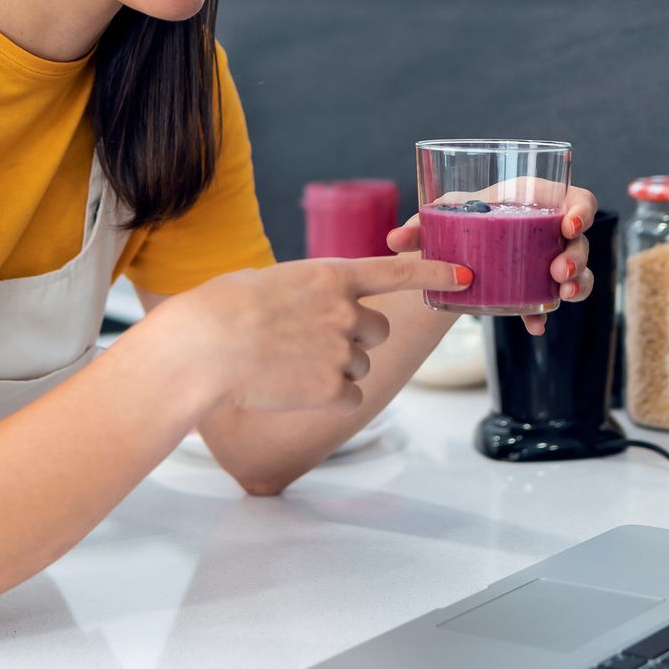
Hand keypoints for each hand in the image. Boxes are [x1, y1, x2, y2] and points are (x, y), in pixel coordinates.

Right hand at [156, 255, 471, 412]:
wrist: (203, 350)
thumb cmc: (220, 310)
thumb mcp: (270, 282)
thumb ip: (308, 292)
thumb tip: (316, 308)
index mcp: (330, 275)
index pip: (397, 271)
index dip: (434, 271)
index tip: (465, 275)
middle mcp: (345, 311)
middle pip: (378, 330)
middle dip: (354, 338)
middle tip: (309, 342)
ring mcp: (341, 350)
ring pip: (360, 366)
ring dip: (335, 368)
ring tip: (289, 364)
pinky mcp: (332, 388)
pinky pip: (349, 396)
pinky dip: (327, 397)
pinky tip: (292, 388)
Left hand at [385, 185, 598, 335]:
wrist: (456, 245)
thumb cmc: (458, 216)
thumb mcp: (443, 214)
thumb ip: (421, 225)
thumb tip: (394, 241)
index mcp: (537, 201)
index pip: (578, 201)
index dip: (582, 211)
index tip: (569, 225)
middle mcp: (549, 231)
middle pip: (580, 242)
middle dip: (576, 258)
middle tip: (559, 271)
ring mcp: (547, 261)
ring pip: (577, 274)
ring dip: (576, 285)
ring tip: (560, 296)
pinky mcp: (536, 287)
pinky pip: (548, 302)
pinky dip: (542, 314)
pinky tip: (534, 326)